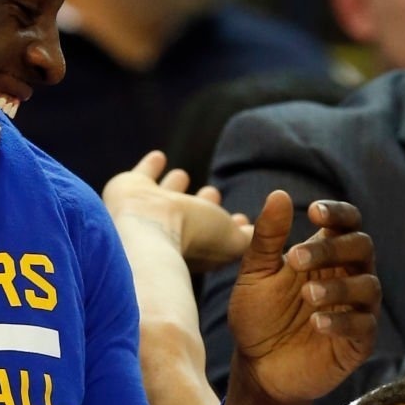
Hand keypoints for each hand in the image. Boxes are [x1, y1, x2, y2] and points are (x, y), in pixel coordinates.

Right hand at [103, 151, 252, 270]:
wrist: (149, 232)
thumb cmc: (196, 240)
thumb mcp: (235, 243)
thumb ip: (252, 238)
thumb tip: (273, 239)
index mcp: (199, 247)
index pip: (218, 235)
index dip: (229, 226)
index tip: (240, 218)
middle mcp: (174, 230)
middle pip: (192, 214)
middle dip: (202, 204)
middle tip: (213, 193)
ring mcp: (150, 209)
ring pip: (168, 195)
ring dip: (175, 187)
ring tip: (182, 174)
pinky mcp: (131, 188)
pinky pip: (144, 173)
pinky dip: (151, 166)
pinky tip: (158, 156)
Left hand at [225, 191, 380, 404]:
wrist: (258, 369)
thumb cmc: (258, 319)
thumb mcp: (255, 276)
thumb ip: (267, 238)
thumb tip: (279, 194)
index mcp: (326, 256)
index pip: (347, 224)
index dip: (338, 213)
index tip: (313, 211)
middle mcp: (347, 278)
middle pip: (362, 247)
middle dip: (333, 249)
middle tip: (296, 259)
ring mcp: (357, 310)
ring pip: (368, 285)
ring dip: (338, 287)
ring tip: (307, 295)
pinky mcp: (359, 343)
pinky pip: (364, 325)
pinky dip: (342, 321)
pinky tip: (316, 323)